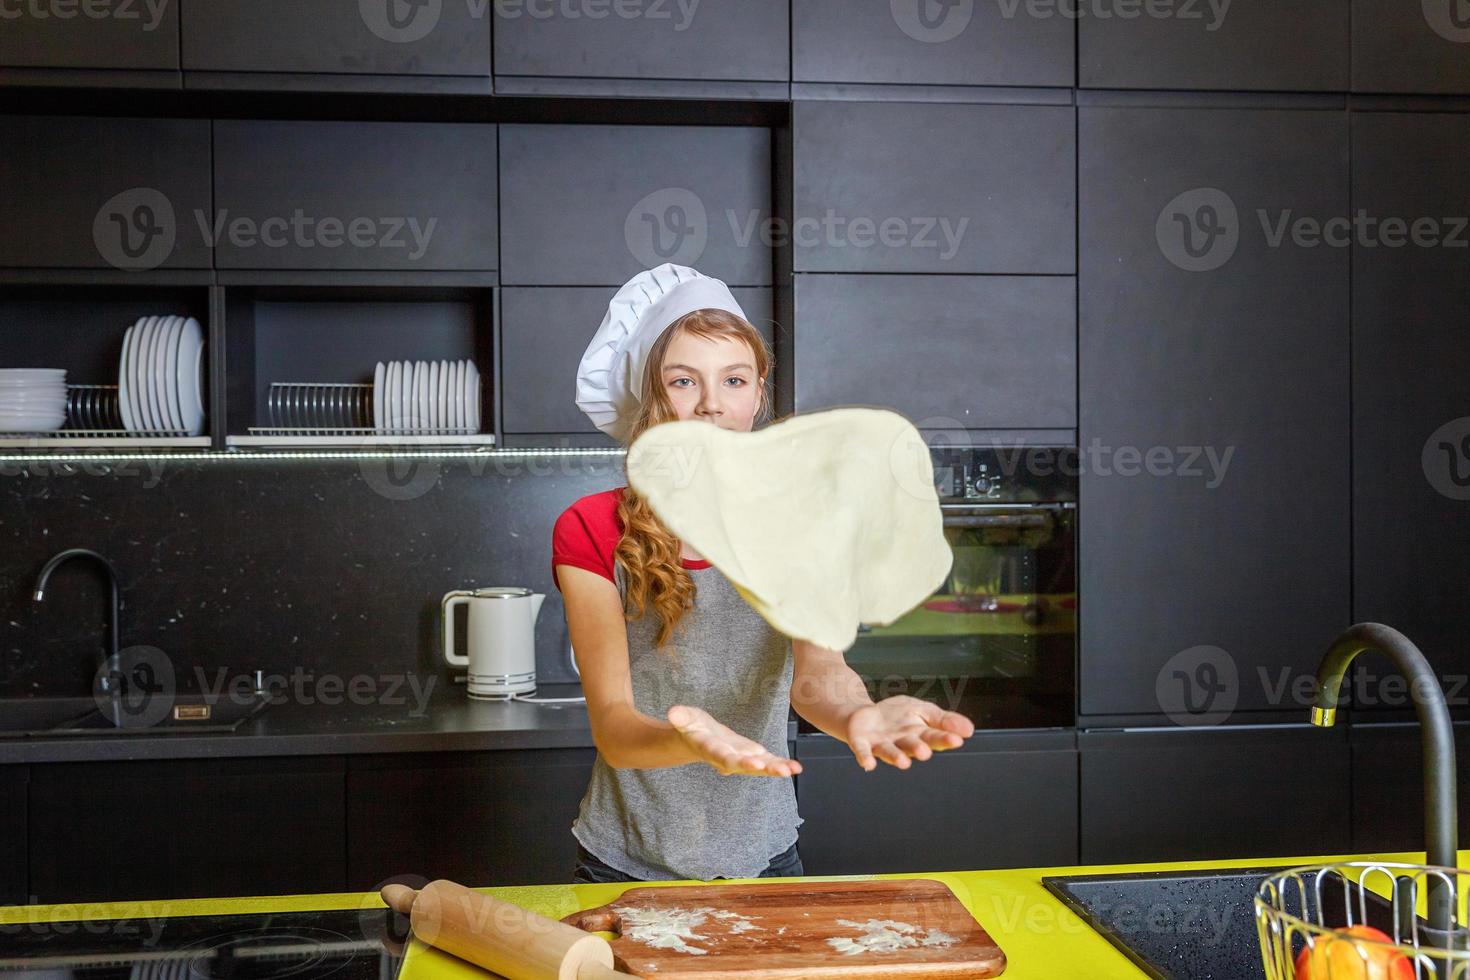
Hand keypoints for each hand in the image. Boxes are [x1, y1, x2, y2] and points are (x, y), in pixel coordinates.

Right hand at [667, 704, 801, 777]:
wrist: (697, 739)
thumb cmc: (691, 726)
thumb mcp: (685, 718)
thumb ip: (681, 717)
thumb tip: (672, 712)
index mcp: (710, 749)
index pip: (723, 756)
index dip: (737, 760)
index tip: (753, 762)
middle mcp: (727, 758)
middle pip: (744, 766)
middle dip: (762, 768)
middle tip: (779, 770)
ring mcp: (741, 759)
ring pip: (759, 766)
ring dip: (775, 769)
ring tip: (791, 770)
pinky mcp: (751, 755)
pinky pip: (767, 762)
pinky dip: (781, 764)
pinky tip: (797, 768)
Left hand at [844, 696, 974, 770]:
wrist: (864, 713)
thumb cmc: (897, 716)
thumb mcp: (924, 710)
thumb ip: (944, 720)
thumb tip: (969, 729)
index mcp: (919, 734)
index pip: (934, 737)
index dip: (945, 739)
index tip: (957, 740)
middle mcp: (901, 743)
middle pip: (912, 745)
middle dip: (919, 748)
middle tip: (925, 752)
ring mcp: (881, 744)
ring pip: (890, 751)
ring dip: (896, 757)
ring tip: (903, 762)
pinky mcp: (861, 743)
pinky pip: (863, 751)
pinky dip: (865, 758)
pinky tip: (868, 764)